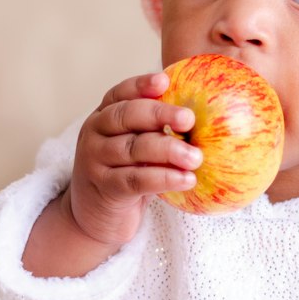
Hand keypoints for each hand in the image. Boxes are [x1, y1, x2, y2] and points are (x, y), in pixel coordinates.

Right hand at [67, 71, 202, 247]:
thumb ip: (155, 131)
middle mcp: (94, 134)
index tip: (165, 80)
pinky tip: (187, 179)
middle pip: (126, 116)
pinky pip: (136, 179)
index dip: (141, 85)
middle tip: (189, 119)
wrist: (94, 219)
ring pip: (133, 148)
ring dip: (168, 150)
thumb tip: (204, 116)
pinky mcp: (105, 188)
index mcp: (103, 117)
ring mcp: (95, 161)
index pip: (120, 94)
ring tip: (196, 157)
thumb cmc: (125, 176)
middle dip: (159, 114)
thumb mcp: (135, 149)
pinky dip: (164, 178)